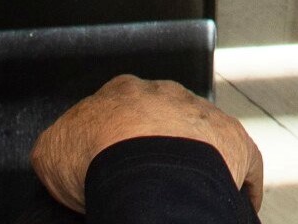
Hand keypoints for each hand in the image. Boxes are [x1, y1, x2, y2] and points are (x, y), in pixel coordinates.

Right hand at [31, 76, 261, 214]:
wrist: (142, 166)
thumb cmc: (96, 157)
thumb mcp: (52, 151)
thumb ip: (57, 147)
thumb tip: (55, 157)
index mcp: (122, 93)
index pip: (119, 113)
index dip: (115, 142)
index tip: (112, 169)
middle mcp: (166, 96)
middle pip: (163, 120)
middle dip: (157, 148)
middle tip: (149, 185)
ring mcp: (202, 115)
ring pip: (203, 138)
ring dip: (197, 164)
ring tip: (185, 198)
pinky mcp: (234, 141)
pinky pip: (244, 163)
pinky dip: (241, 184)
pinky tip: (236, 204)